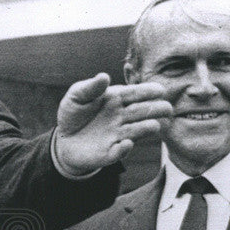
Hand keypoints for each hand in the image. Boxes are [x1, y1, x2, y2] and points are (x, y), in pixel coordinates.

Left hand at [54, 73, 171, 173]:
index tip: (160, 90)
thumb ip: (90, 87)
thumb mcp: (77, 95)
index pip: (136, 93)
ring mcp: (118, 135)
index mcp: (117, 99)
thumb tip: (104, 76)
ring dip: (147, 128)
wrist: (63, 139)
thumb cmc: (74, 113)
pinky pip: (119, 152)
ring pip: (138, 131)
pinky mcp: (109, 153)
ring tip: (154, 126)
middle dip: (157, 109)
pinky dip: (123, 149)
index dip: (149, 91)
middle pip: (144, 111)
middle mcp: (122, 117)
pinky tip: (125, 143)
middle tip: (166, 108)